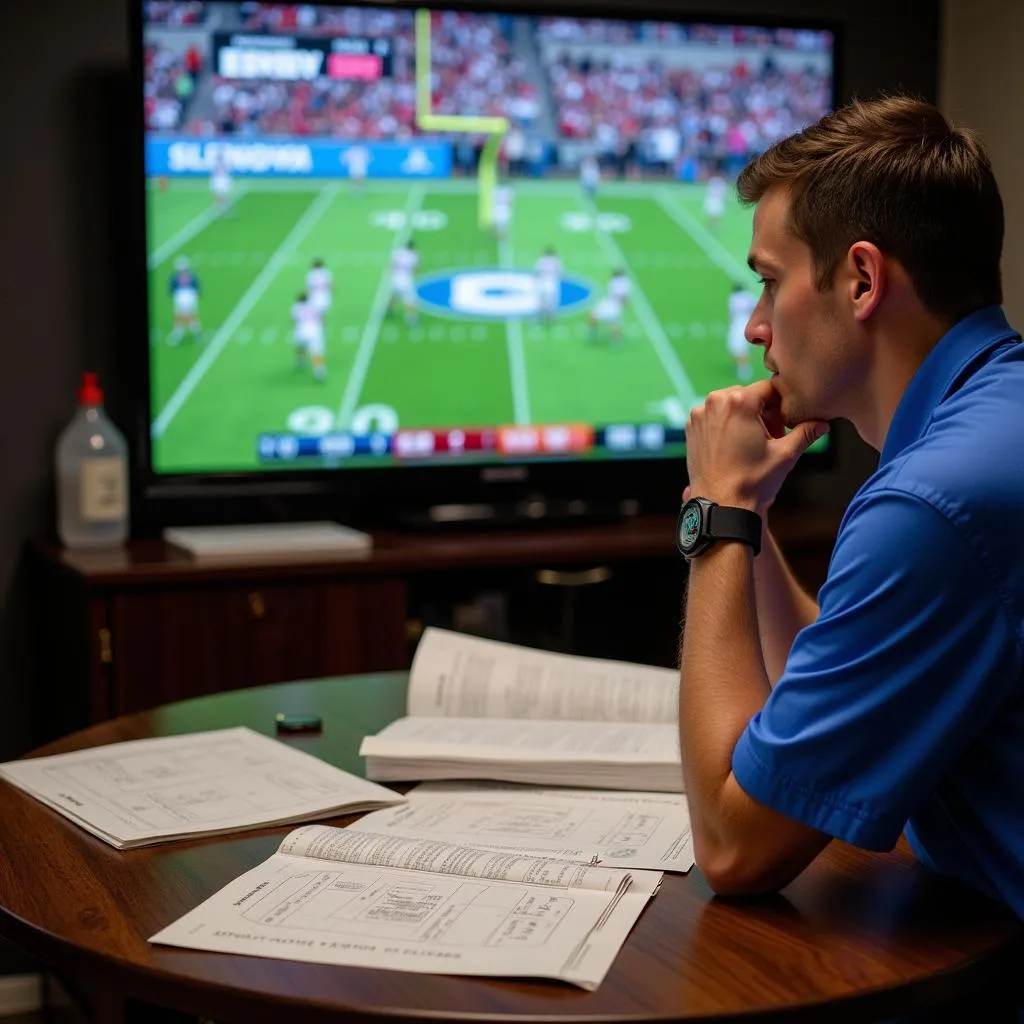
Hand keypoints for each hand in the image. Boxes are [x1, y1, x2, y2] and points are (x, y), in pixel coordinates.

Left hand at [684, 380, 828, 511]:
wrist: (720, 506)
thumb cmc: (752, 481)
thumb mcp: (785, 454)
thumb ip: (806, 433)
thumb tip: (823, 423)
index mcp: (739, 401)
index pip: (770, 388)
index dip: (782, 405)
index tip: (786, 424)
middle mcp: (714, 401)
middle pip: (749, 395)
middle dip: (764, 411)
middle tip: (772, 436)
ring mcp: (699, 414)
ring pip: (731, 404)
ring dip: (745, 417)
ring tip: (754, 443)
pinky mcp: (691, 427)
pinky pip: (715, 416)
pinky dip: (727, 424)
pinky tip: (736, 446)